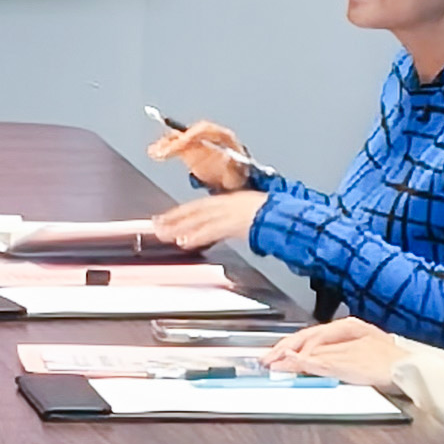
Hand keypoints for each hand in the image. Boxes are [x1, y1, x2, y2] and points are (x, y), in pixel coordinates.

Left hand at [144, 190, 266, 254]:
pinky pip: (212, 230)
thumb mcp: (250, 213)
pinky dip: (197, 236)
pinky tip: (184, 243)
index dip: (180, 213)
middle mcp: (227, 204)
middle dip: (174, 219)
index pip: (199, 207)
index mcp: (231, 200)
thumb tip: (220, 231)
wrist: (287, 215)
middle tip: (156, 226)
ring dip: (180, 227)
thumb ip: (233, 221)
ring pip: (199, 219)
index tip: (165, 219)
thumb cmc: (274, 215)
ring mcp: (230, 212)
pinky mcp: (235, 223)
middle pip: (195, 211)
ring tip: (164, 235)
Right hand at [148, 120, 255, 192]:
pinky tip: (154, 153)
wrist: (236, 182)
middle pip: (189, 133)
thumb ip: (232, 167)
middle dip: (175, 141)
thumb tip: (226, 159)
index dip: (191, 135)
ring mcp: (199, 142)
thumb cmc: (238, 177)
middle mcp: (209, 136)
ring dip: (166, 144)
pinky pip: (175, 146)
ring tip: (155, 152)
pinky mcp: (190, 150)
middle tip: (163, 150)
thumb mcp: (238, 174)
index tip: (180, 144)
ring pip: (180, 138)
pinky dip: (164, 149)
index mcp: (223, 137)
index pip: (204, 130)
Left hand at [263, 319, 408, 387]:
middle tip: (268, 358)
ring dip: (289, 356)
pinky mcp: (348, 361)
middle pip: (308, 337)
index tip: (277, 352)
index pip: (313, 334)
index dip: (292, 342)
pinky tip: (292, 362)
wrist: (410, 368)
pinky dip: (304, 362)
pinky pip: (321, 360)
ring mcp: (346, 346)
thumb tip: (312, 357)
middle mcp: (346, 331)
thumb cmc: (390, 362)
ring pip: (311, 348)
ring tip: (273, 363)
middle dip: (285, 347)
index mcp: (350, 326)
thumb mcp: (361, 351)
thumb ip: (338, 352)